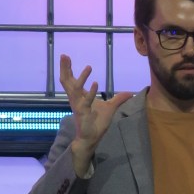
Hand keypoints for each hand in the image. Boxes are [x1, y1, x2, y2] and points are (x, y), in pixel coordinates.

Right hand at [59, 54, 131, 173]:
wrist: (91, 138)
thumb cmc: (96, 123)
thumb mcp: (110, 108)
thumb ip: (118, 99)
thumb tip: (130, 93)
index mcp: (79, 96)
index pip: (70, 80)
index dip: (67, 68)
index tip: (65, 56)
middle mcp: (76, 99)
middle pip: (67, 81)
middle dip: (65, 68)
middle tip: (64, 55)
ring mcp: (79, 106)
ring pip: (76, 89)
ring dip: (82, 77)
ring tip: (89, 66)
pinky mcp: (83, 113)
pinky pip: (86, 101)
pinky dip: (91, 92)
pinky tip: (95, 83)